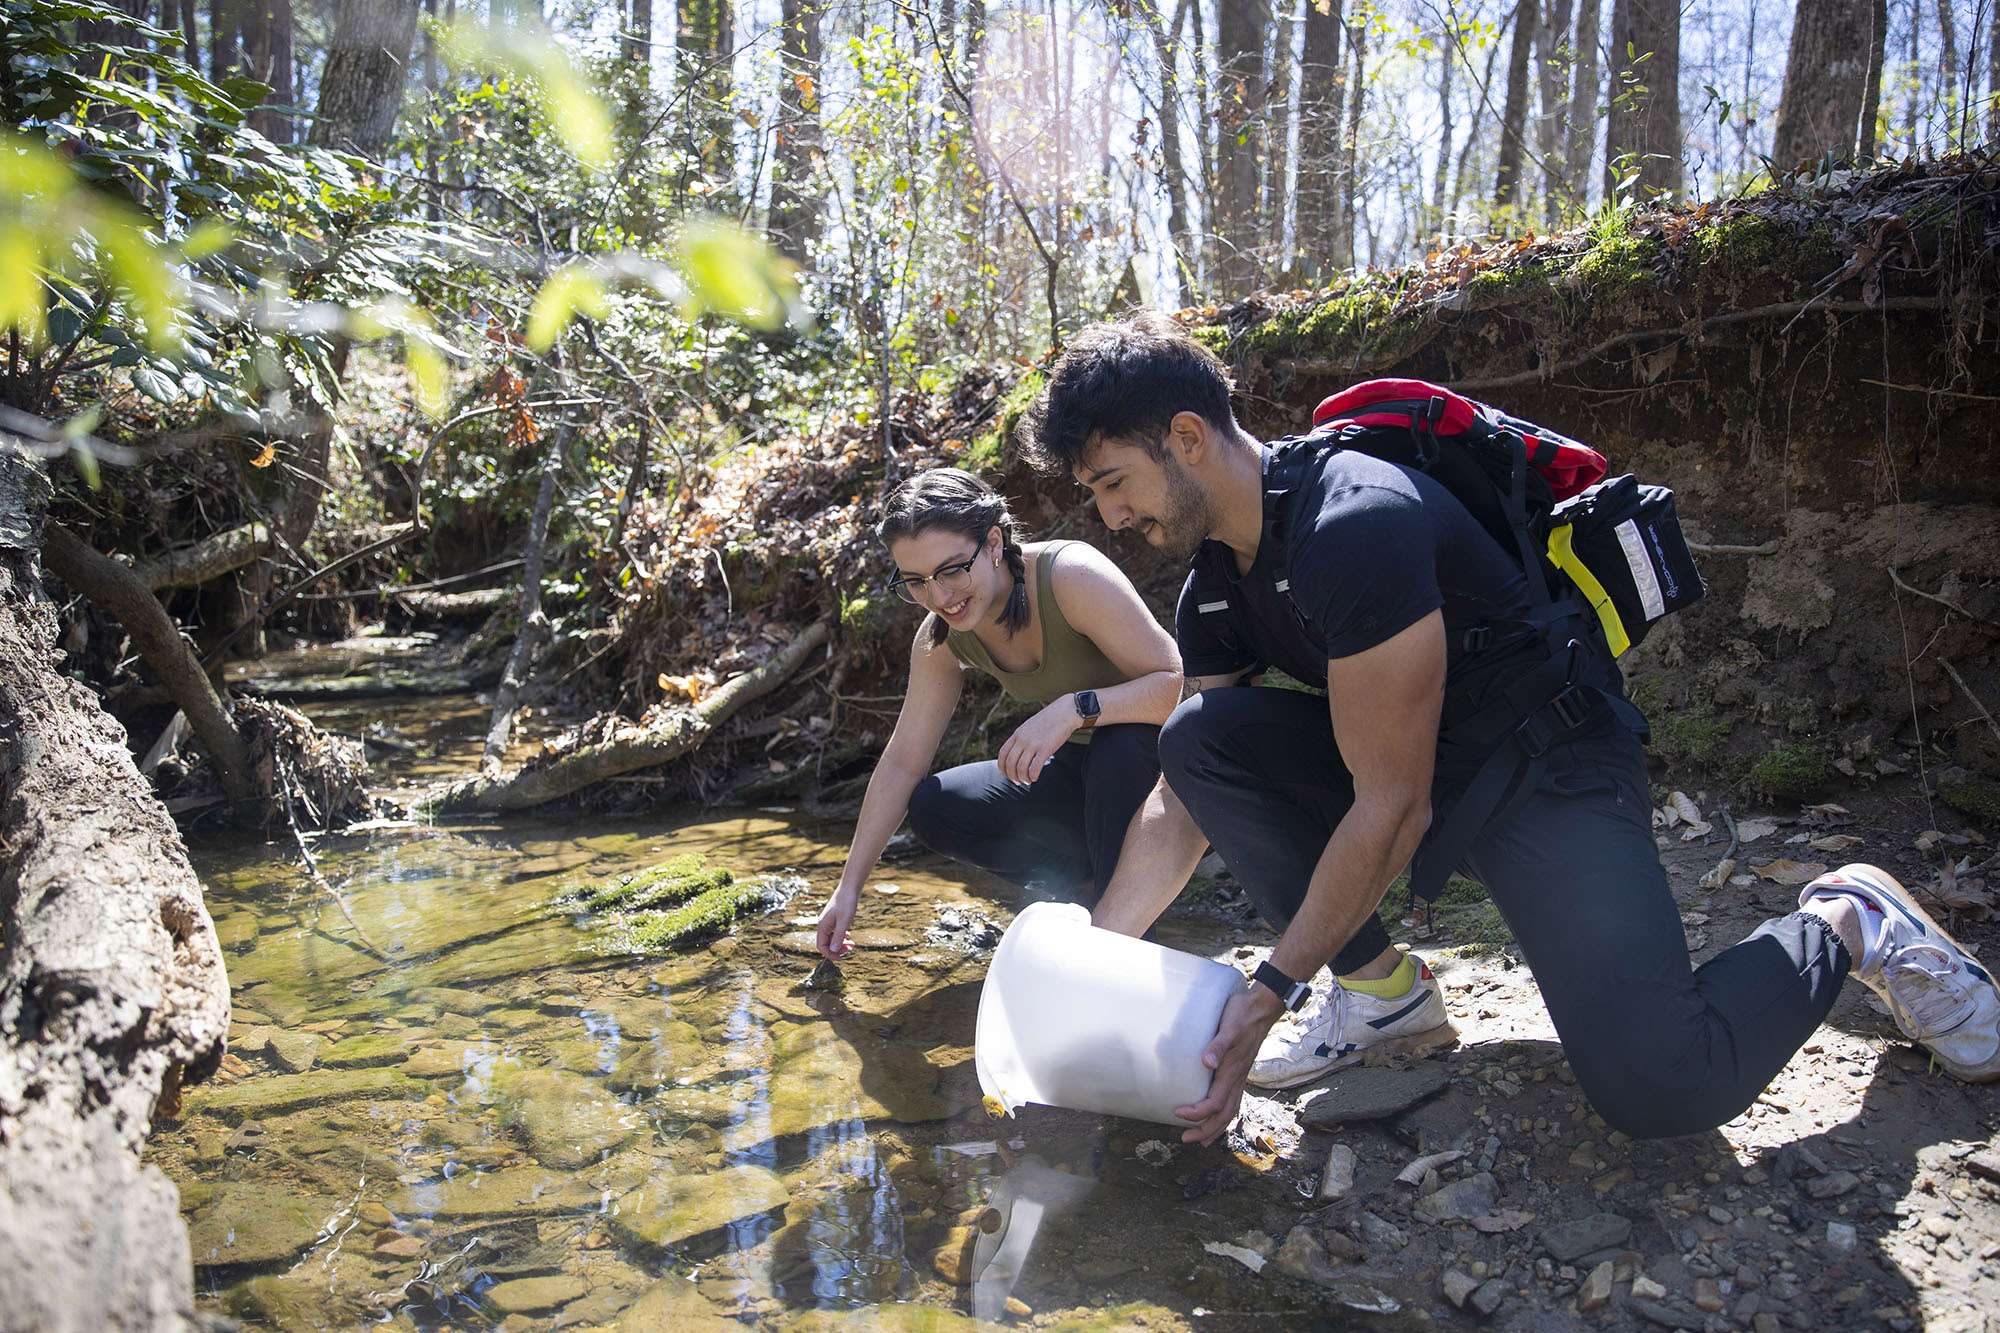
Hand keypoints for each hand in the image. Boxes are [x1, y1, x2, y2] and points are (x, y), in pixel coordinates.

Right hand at [815, 886, 859, 960]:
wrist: (850, 887)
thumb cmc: (847, 903)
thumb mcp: (844, 921)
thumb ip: (838, 936)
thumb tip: (833, 951)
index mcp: (823, 926)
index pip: (822, 946)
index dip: (830, 954)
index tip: (842, 957)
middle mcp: (824, 924)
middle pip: (827, 943)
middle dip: (837, 949)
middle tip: (850, 950)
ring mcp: (829, 921)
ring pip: (832, 938)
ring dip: (841, 943)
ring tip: (852, 944)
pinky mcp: (835, 918)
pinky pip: (835, 931)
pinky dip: (842, 936)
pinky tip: (849, 935)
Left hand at [996, 698, 1079, 783]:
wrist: (1065, 712)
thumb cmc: (1049, 720)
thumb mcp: (1029, 727)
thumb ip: (1021, 738)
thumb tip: (1017, 752)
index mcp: (1017, 734)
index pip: (1003, 754)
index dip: (1002, 767)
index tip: (1006, 774)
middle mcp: (1022, 739)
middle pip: (1010, 763)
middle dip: (1012, 776)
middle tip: (1018, 781)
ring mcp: (1033, 744)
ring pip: (1021, 768)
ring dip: (1023, 778)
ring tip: (1028, 781)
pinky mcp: (1046, 748)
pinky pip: (1035, 767)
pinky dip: (1033, 776)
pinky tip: (1035, 778)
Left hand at [1174, 983, 1282, 1145]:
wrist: (1261, 1009)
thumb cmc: (1242, 1016)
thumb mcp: (1228, 1027)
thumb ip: (1217, 1045)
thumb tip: (1207, 1063)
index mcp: (1232, 1072)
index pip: (1214, 1103)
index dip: (1196, 1113)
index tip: (1177, 1112)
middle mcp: (1238, 1079)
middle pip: (1224, 1115)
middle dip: (1205, 1130)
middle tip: (1185, 1139)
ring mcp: (1240, 1077)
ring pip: (1231, 1111)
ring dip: (1215, 1128)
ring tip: (1201, 1140)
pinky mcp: (1240, 1072)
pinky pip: (1234, 1101)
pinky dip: (1224, 1115)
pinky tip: (1217, 1116)